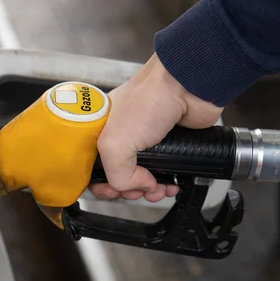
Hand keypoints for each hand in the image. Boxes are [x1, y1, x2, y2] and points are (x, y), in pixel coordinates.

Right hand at [88, 53, 222, 202]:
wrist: (187, 88)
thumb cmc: (150, 98)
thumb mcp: (115, 141)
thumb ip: (117, 174)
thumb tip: (137, 186)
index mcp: (103, 131)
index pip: (92, 165)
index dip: (100, 183)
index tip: (111, 192)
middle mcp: (123, 137)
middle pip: (119, 176)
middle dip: (128, 189)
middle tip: (137, 190)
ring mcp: (148, 142)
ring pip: (144, 178)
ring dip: (149, 191)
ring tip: (156, 190)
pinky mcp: (171, 146)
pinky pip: (166, 174)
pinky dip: (168, 184)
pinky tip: (171, 185)